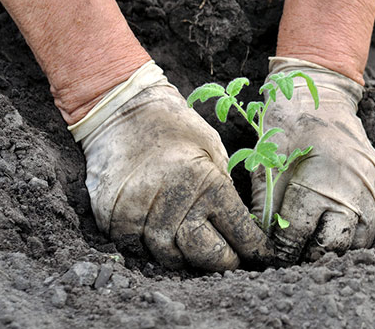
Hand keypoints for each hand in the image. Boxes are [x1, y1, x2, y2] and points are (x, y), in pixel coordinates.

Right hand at [70, 62, 271, 270]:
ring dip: (186, 257)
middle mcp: (173, 201)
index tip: (260, 254)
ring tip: (196, 248)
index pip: (238, 230)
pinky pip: (138, 250)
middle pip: (205, 254)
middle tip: (230, 259)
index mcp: (206, 181)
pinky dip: (152, 249)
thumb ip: (224, 187)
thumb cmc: (176, 129)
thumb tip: (240, 227)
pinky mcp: (114, 218)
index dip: (253, 247)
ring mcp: (140, 212)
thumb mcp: (213, 150)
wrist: (122, 113)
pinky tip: (164, 237)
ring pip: (170, 257)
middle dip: (223, 261)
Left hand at [251, 57, 374, 261]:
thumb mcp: (268, 164)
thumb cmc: (289, 126)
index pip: (298, 237)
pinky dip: (352, 231)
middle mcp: (353, 189)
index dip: (281, 249)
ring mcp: (373, 189)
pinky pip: (371, 225)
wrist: (322, 95)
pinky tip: (333, 226)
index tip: (272, 254)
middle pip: (333, 246)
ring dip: (335, 246)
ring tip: (314, 242)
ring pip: (357, 242)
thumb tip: (263, 246)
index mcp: (320, 183)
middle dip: (310, 253)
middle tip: (293, 252)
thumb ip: (266, 209)